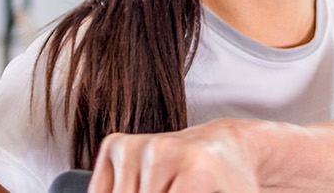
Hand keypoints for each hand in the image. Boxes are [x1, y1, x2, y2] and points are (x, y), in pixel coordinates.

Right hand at [89, 119, 262, 192]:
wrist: (229, 149)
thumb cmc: (232, 185)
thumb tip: (183, 188)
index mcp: (195, 171)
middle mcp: (162, 151)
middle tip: (177, 191)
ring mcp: (137, 146)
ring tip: (169, 189)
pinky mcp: (117, 145)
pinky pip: (101, 190)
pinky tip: (144, 191)